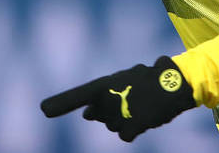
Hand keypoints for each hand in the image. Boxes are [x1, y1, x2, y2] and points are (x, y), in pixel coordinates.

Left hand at [40, 56, 195, 141]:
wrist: (175, 84)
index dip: (61, 103)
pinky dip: (132, 130)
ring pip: (113, 126)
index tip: (43, 109)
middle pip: (99, 117)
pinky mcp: (135, 124)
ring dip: (123, 119)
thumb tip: (86, 115)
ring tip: (139, 105)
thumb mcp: (120, 83)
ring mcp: (122, 112)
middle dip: (110, 111)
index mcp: (104, 84)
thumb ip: (100, 99)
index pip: (79, 94)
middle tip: (128, 99)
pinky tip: (142, 117)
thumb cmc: (145, 82)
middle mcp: (110, 97)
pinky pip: (125, 135)